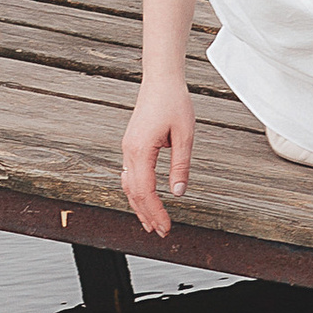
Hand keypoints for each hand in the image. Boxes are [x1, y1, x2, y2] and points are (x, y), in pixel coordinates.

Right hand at [121, 72, 193, 237]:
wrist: (160, 80)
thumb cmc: (174, 102)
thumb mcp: (185, 135)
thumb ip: (181, 165)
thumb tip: (178, 192)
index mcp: (141, 150)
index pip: (145, 191)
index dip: (156, 212)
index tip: (166, 226)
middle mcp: (129, 151)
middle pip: (133, 192)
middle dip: (147, 214)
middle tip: (160, 231)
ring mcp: (127, 148)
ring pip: (128, 185)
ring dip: (139, 206)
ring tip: (150, 222)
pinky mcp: (131, 145)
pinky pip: (129, 175)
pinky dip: (135, 192)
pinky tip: (143, 199)